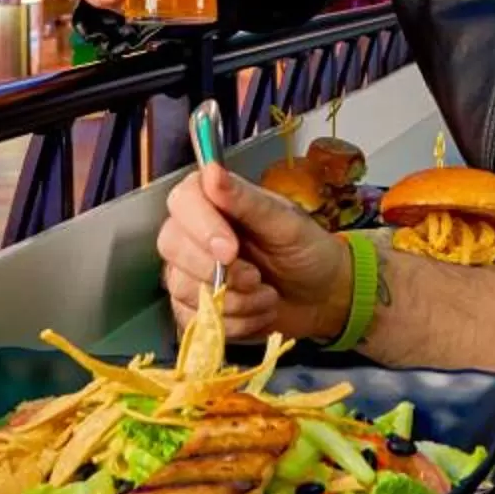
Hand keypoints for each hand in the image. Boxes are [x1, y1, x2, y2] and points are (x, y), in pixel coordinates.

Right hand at [163, 163, 354, 342]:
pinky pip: (195, 320)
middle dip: (219, 272)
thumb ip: (246, 200)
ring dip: (235, 301)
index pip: (182, 202)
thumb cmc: (307, 251)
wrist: (323, 297)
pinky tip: (257, 311)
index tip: (231, 250)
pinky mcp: (195, 307)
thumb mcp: (286, 223)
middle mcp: (194, 233)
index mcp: (214, 201)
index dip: (202, 228)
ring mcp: (190, 271)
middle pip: (171, 246)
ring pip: (183, 288)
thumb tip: (212, 171)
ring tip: (266, 294)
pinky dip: (234, 323)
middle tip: (257, 277)